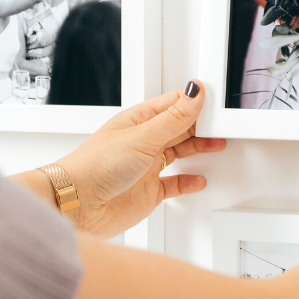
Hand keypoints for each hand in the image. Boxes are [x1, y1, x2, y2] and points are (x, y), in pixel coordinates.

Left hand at [57, 81, 225, 238]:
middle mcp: (143, 142)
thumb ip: (174, 118)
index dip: (194, 103)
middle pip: (178, 128)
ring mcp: (146, 167)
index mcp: (138, 121)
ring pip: (179, 153)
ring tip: (216, 144)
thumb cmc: (96, 166)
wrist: (77, 206)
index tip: (214, 104)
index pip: (173, 105)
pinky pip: (174, 183)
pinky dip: (188, 181)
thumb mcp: (143, 136)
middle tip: (221, 124)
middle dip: (200, 124)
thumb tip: (194, 93)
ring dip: (197, 148)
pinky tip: (198, 179)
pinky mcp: (148, 191)